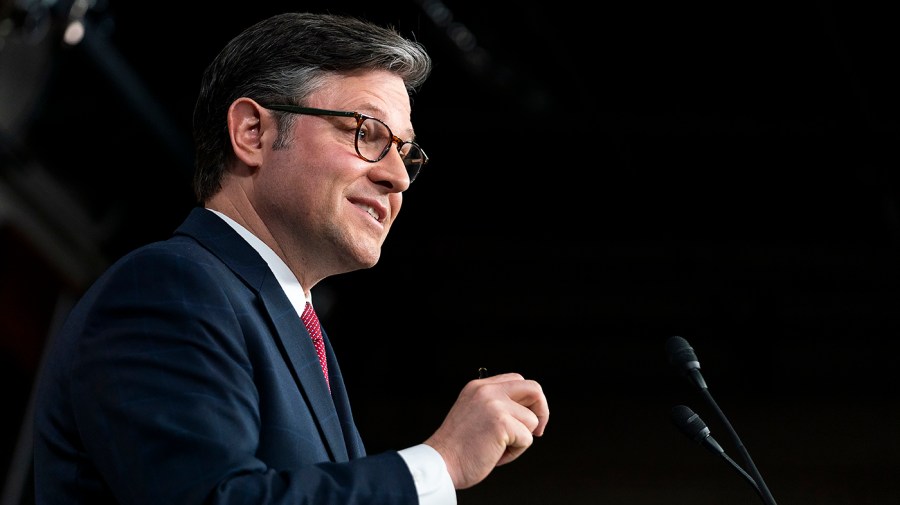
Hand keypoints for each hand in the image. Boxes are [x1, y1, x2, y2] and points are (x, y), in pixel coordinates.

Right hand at [424, 372, 548, 488]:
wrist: (440, 463)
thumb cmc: (458, 448)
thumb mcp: (474, 414)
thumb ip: (495, 405)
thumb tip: (528, 411)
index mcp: (479, 387)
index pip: (517, 380)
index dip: (528, 400)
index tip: (527, 419)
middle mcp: (487, 390)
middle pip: (533, 389)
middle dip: (542, 410)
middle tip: (537, 431)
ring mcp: (495, 404)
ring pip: (532, 420)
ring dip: (521, 439)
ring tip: (498, 448)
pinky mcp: (502, 423)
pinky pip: (527, 439)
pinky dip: (515, 452)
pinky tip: (495, 455)